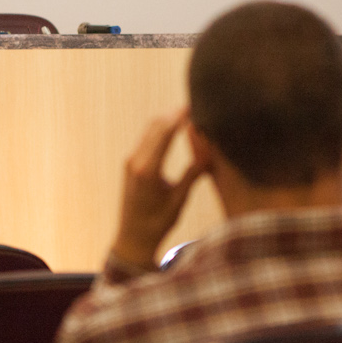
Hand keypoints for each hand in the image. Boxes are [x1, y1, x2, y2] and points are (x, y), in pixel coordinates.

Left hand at [109, 109, 203, 269]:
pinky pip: (146, 139)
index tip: (194, 106)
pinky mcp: (130, 163)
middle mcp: (135, 161)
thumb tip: (211, 151)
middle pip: (155, 126)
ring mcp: (130, 161)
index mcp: (147, 169)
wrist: (133, 237)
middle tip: (194, 105)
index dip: (179, 117)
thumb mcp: (179, 199)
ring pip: (149, 130)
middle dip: (174, 114)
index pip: (164, 133)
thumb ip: (193, 173)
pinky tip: (173, 127)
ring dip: (167, 120)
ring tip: (187, 113)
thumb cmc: (158, 222)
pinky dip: (160, 130)